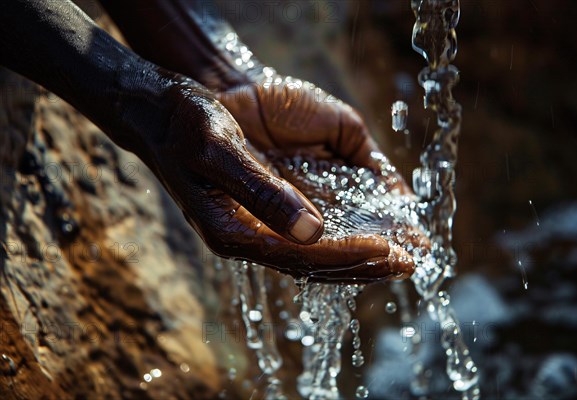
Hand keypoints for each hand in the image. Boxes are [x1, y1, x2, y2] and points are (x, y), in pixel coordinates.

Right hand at [142, 78, 416, 281]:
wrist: (162, 112)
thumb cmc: (185, 125)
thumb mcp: (219, 151)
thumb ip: (263, 192)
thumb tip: (313, 232)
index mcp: (233, 232)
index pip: (301, 254)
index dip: (347, 254)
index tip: (389, 250)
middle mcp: (246, 236)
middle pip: (313, 263)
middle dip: (363, 264)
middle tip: (409, 263)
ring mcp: (253, 225)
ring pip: (314, 252)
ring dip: (357, 256)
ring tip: (399, 256)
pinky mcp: (260, 209)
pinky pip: (306, 233)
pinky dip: (340, 237)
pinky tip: (364, 235)